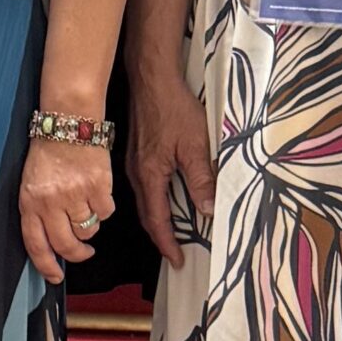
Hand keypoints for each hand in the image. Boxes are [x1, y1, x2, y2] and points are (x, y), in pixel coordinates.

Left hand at [20, 132, 113, 285]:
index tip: (54, 276)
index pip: (35, 244)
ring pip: (88, 230)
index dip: (45, 266)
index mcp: (30, 201)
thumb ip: (38, 212)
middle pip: (66, 245)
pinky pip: (106, 213)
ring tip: (85, 206)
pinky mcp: (98, 187)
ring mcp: (75, 194)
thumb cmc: (49, 152)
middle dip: (77, 254)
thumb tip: (52, 244)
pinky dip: (104, 207)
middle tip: (83, 252)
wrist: (68, 122)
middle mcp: (51, 201)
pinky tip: (97, 192)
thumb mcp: (31, 183)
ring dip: (90, 225)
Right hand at [126, 60, 216, 268]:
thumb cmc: (172, 108)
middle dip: (161, 237)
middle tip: (176, 253)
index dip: (167, 243)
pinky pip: (144, 187)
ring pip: (145, 201)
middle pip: (147, 215)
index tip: (178, 260)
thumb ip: (201, 179)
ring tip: (174, 233)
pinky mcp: (137, 154)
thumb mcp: (195, 145)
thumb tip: (207, 210)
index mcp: (149, 176)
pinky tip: (167, 201)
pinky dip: (155, 202)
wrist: (151, 79)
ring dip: (158, 220)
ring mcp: (133, 164)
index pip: (157, 220)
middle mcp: (136, 174)